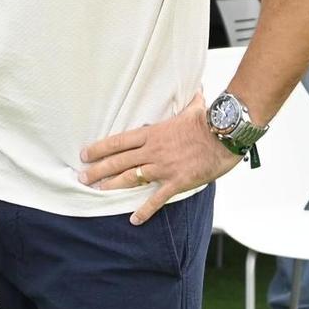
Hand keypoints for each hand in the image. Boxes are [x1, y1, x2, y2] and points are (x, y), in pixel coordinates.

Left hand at [79, 94, 239, 224]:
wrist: (226, 134)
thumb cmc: (210, 120)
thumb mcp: (195, 107)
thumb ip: (191, 100)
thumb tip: (198, 88)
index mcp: (153, 133)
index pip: (119, 141)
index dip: (99, 148)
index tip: (85, 154)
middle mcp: (153, 150)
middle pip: (118, 161)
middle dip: (98, 169)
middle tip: (82, 177)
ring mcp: (163, 167)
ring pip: (130, 178)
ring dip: (112, 186)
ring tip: (96, 192)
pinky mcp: (177, 181)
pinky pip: (157, 198)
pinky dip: (145, 210)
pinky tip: (134, 219)